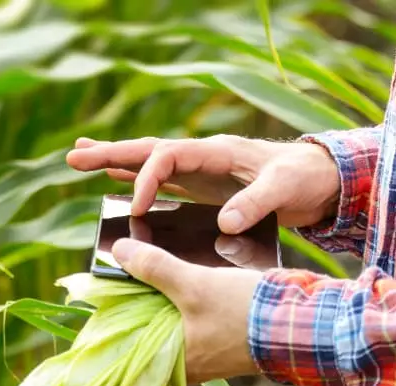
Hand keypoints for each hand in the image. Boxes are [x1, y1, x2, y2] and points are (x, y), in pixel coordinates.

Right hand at [66, 135, 339, 233]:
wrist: (323, 180)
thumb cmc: (305, 178)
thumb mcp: (284, 189)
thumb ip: (254, 203)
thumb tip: (223, 224)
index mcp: (217, 151)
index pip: (167, 155)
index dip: (146, 177)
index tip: (136, 208)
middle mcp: (204, 158)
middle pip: (148, 151)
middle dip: (111, 154)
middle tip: (72, 156)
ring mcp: (203, 173)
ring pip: (152, 165)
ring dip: (118, 164)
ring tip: (82, 160)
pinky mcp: (208, 190)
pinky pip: (167, 185)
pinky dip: (142, 184)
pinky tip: (124, 188)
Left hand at [112, 237, 261, 384]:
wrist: (301, 322)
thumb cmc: (243, 310)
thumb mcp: (194, 284)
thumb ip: (155, 267)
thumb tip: (117, 250)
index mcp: (174, 362)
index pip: (132, 344)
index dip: (119, 316)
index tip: (111, 292)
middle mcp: (189, 367)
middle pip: (153, 333)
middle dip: (144, 306)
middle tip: (130, 277)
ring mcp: (210, 357)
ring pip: (177, 327)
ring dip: (168, 304)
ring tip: (157, 274)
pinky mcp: (228, 344)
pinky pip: (198, 325)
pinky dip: (190, 307)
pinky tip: (189, 284)